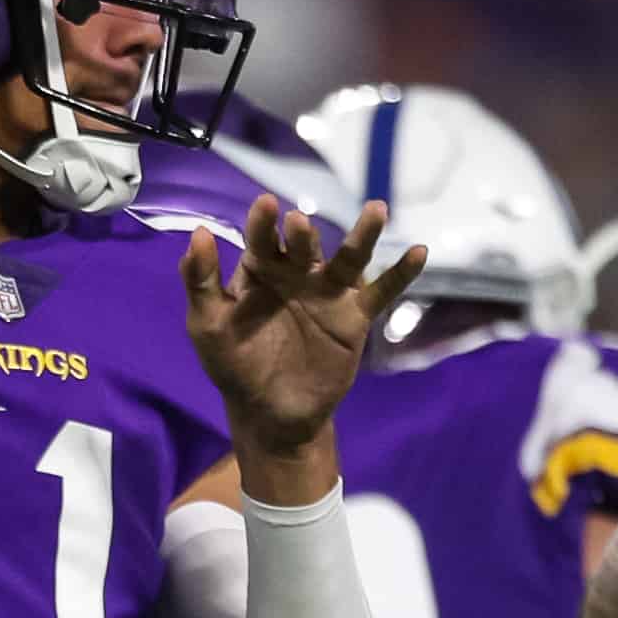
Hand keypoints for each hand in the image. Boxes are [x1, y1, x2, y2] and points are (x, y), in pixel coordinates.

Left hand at [181, 196, 423, 454]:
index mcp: (260, 270)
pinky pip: (381, 292)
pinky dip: (401, 274)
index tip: (265, 205)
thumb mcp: (208, 325)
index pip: (262, 239)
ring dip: (364, 234)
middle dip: (301, 234)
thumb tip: (198, 232)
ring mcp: (329, 293)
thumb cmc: (235, 364)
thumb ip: (200, 281)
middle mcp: (297, 273)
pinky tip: (418, 252)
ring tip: (376, 210)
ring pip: (349, 257)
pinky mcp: (355, 317)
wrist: (270, 413)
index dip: (262, 222)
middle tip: (298, 223)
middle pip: (304, 245)